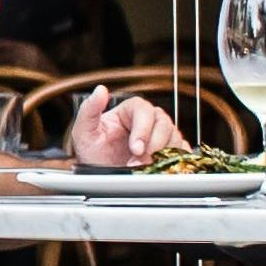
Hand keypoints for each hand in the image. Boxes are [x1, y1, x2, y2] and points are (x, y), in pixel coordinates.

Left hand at [63, 88, 177, 170]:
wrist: (99, 175)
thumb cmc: (92, 153)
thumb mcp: (84, 132)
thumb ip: (89, 110)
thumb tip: (100, 89)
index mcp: (129, 110)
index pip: (144, 110)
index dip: (143, 129)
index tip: (136, 148)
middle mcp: (148, 120)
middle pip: (164, 124)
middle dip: (153, 145)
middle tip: (139, 162)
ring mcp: (160, 136)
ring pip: (175, 137)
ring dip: (163, 155)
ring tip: (144, 167)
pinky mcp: (169, 151)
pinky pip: (182, 151)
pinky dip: (175, 160)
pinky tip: (160, 168)